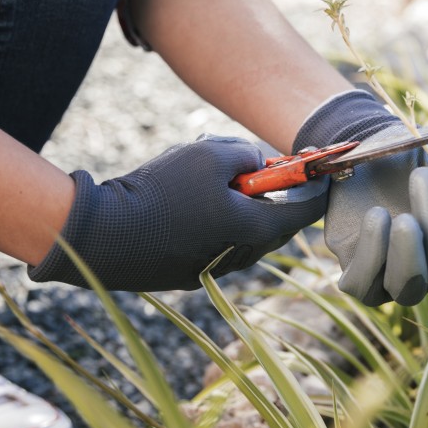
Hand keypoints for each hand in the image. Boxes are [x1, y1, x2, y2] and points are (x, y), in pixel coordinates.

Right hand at [29, 135, 327, 290]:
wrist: (103, 236)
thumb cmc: (160, 191)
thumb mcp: (209, 154)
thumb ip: (245, 154)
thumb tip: (257, 162)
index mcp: (254, 230)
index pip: (306, 212)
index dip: (318, 187)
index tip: (324, 169)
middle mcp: (241, 256)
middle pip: (274, 222)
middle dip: (272, 192)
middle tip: (262, 166)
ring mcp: (214, 268)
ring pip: (243, 230)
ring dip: (238, 203)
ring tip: (207, 174)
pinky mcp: (188, 273)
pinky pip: (216, 241)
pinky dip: (215, 218)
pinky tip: (185, 197)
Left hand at [294, 92, 427, 305]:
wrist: (363, 155)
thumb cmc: (411, 159)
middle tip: (420, 176)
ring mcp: (395, 276)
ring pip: (409, 290)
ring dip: (409, 253)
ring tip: (402, 217)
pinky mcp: (361, 276)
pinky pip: (366, 288)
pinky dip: (372, 255)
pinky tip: (376, 215)